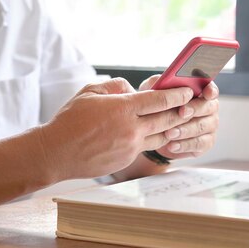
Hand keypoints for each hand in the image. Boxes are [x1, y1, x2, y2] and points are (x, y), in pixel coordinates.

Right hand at [36, 78, 193, 180]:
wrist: (57, 153)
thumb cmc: (70, 120)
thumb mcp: (90, 92)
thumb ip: (115, 87)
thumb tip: (132, 90)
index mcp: (124, 109)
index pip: (160, 100)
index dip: (178, 95)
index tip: (188, 90)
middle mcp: (132, 129)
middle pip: (168, 119)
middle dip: (182, 111)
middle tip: (192, 104)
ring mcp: (130, 147)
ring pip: (161, 136)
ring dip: (171, 128)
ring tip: (176, 120)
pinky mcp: (126, 160)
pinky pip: (146, 147)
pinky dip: (152, 139)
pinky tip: (152, 133)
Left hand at [139, 75, 219, 160]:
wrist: (156, 132)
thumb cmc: (159, 106)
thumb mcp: (154, 93)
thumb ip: (159, 84)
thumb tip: (162, 81)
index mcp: (201, 92)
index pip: (211, 88)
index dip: (210, 90)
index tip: (206, 92)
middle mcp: (209, 108)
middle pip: (209, 107)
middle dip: (195, 109)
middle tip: (181, 112)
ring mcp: (209, 126)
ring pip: (202, 127)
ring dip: (186, 130)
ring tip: (169, 133)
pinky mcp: (205, 143)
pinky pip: (198, 144)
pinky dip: (184, 145)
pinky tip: (171, 145)